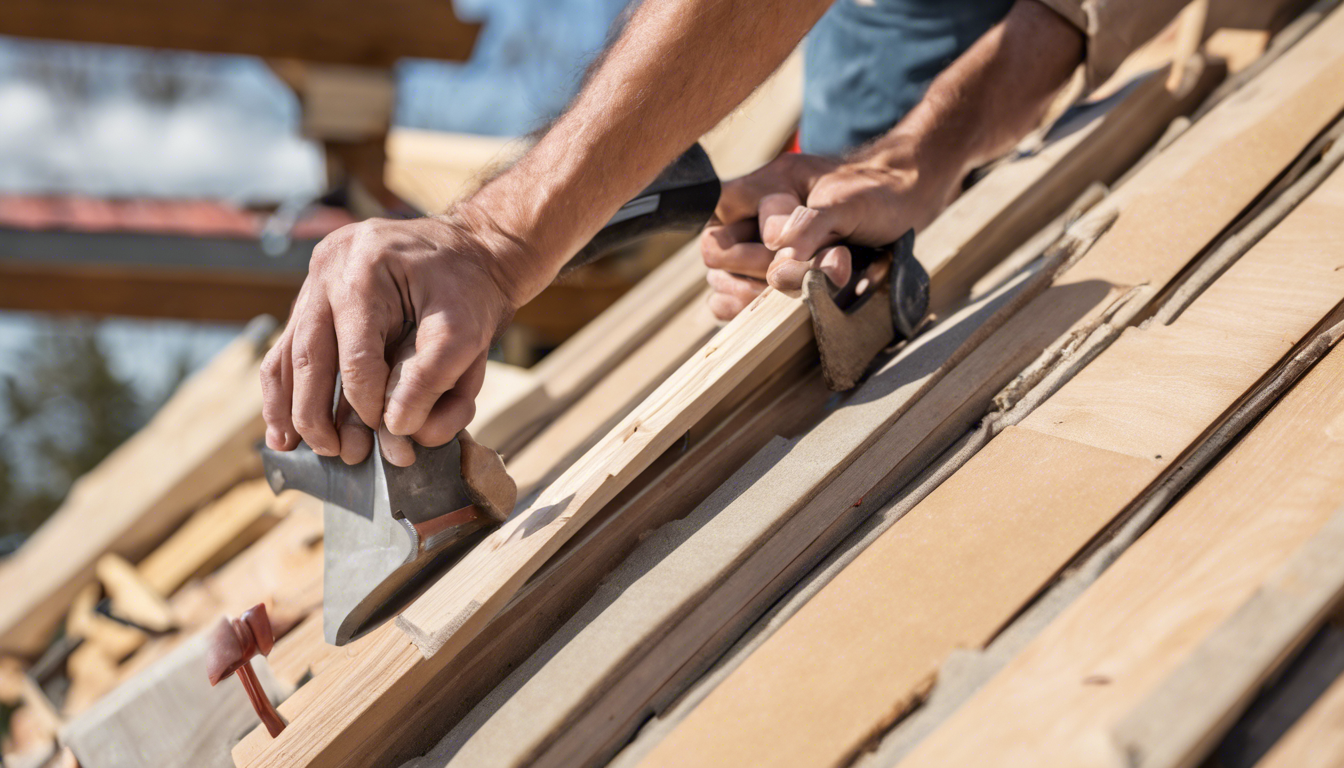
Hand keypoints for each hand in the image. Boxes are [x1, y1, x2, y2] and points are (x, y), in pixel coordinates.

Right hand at [261, 205, 527, 466]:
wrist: (472, 249)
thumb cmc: (472, 290)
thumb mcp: (468, 330)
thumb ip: (433, 376)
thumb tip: (396, 427)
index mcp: (367, 269)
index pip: (356, 357)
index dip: (368, 404)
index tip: (388, 432)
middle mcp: (330, 268)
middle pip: (308, 356)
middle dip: (317, 414)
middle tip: (337, 453)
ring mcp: (317, 279)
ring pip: (287, 352)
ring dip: (288, 406)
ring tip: (296, 446)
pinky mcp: (315, 294)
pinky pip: (288, 346)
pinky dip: (285, 386)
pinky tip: (284, 426)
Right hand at [700, 143, 956, 320]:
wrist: (903, 204)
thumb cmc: (874, 193)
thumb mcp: (845, 202)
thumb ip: (810, 228)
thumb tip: (778, 266)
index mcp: (761, 188)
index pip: (719, 209)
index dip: (751, 234)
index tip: (790, 242)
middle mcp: (748, 220)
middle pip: (716, 255)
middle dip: (762, 269)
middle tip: (806, 268)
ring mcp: (752, 254)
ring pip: (723, 284)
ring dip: (765, 294)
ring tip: (807, 286)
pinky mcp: (763, 284)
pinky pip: (732, 307)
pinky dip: (756, 314)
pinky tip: (784, 309)